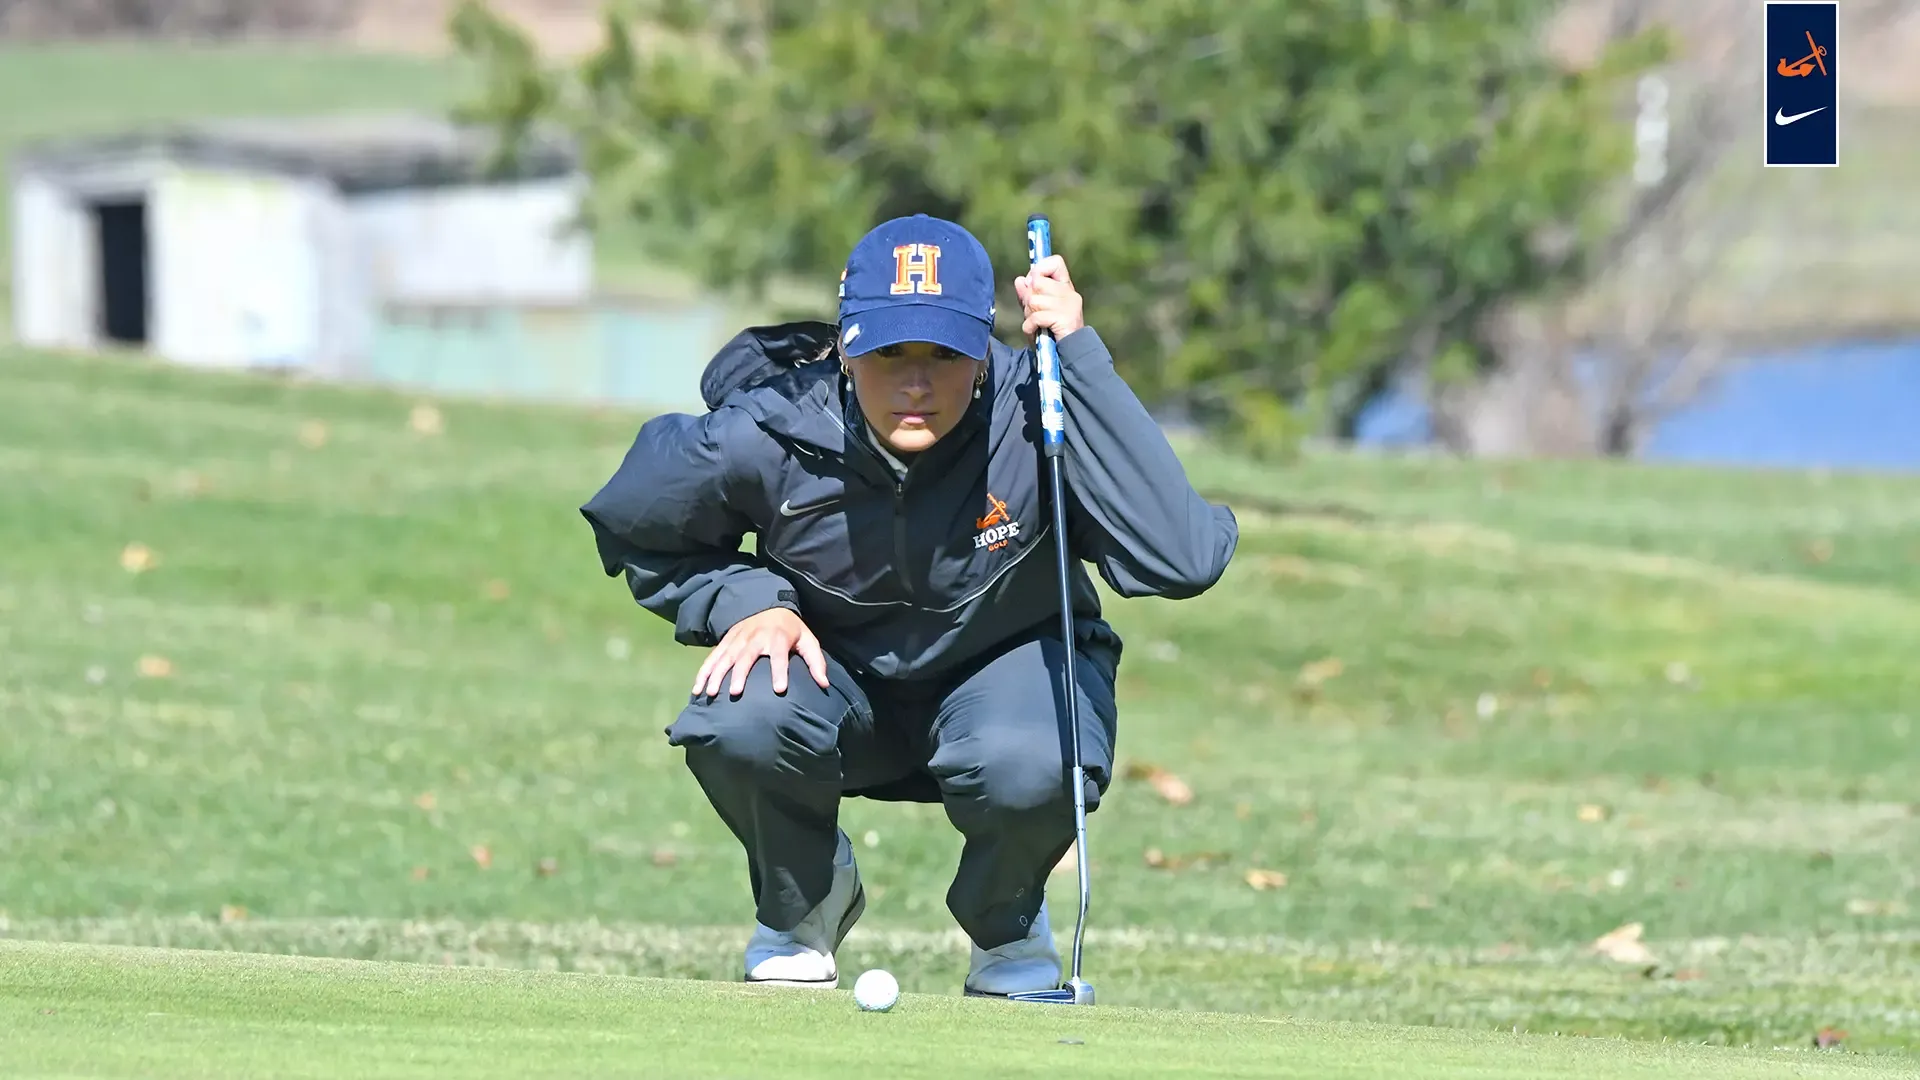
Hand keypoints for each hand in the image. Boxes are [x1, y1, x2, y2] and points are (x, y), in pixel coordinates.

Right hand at [692, 607, 828, 697]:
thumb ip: (816, 662)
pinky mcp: (726, 641)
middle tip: (735, 693)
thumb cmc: (790, 630)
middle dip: (740, 674)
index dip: (779, 671)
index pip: (779, 654)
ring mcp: (738, 639)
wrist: (768, 605)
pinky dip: (703, 672)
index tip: (779, 689)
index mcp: (778, 637)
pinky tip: (697, 689)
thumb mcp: (807, 640)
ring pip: (725, 657)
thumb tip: (824, 684)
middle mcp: (755, 637)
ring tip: (710, 693)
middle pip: (746, 656)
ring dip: (716, 675)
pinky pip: (712, 657)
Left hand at [1014, 254, 1085, 340]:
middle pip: (1037, 282)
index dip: (1040, 269)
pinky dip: (1029, 326)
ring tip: (1035, 324)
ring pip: (1034, 300)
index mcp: (1065, 287)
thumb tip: (1020, 280)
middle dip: (1028, 299)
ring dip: (1028, 315)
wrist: (1070, 353)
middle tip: (1033, 313)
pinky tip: (1034, 332)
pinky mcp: (1065, 319)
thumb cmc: (1052, 332)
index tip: (1033, 284)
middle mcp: (1069, 293)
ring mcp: (1068, 305)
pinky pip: (1036, 317)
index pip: (1055, 262)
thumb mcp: (1038, 310)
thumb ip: (1029, 295)